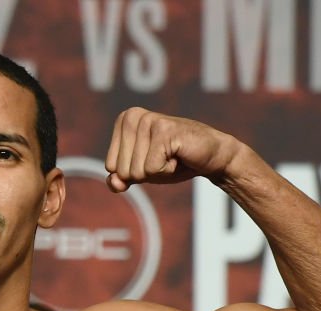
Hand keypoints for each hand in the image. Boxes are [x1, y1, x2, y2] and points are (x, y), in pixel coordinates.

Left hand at [104, 107, 240, 191]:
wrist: (210, 157)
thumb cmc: (174, 162)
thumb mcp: (141, 173)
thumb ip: (121, 179)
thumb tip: (114, 183)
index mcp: (123, 121)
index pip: (111, 166)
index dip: (134, 172)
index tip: (153, 158)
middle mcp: (132, 116)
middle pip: (123, 170)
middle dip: (145, 173)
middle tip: (165, 157)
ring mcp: (148, 121)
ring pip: (137, 171)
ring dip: (158, 171)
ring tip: (172, 155)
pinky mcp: (164, 131)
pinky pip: (152, 169)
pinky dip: (167, 170)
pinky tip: (178, 156)